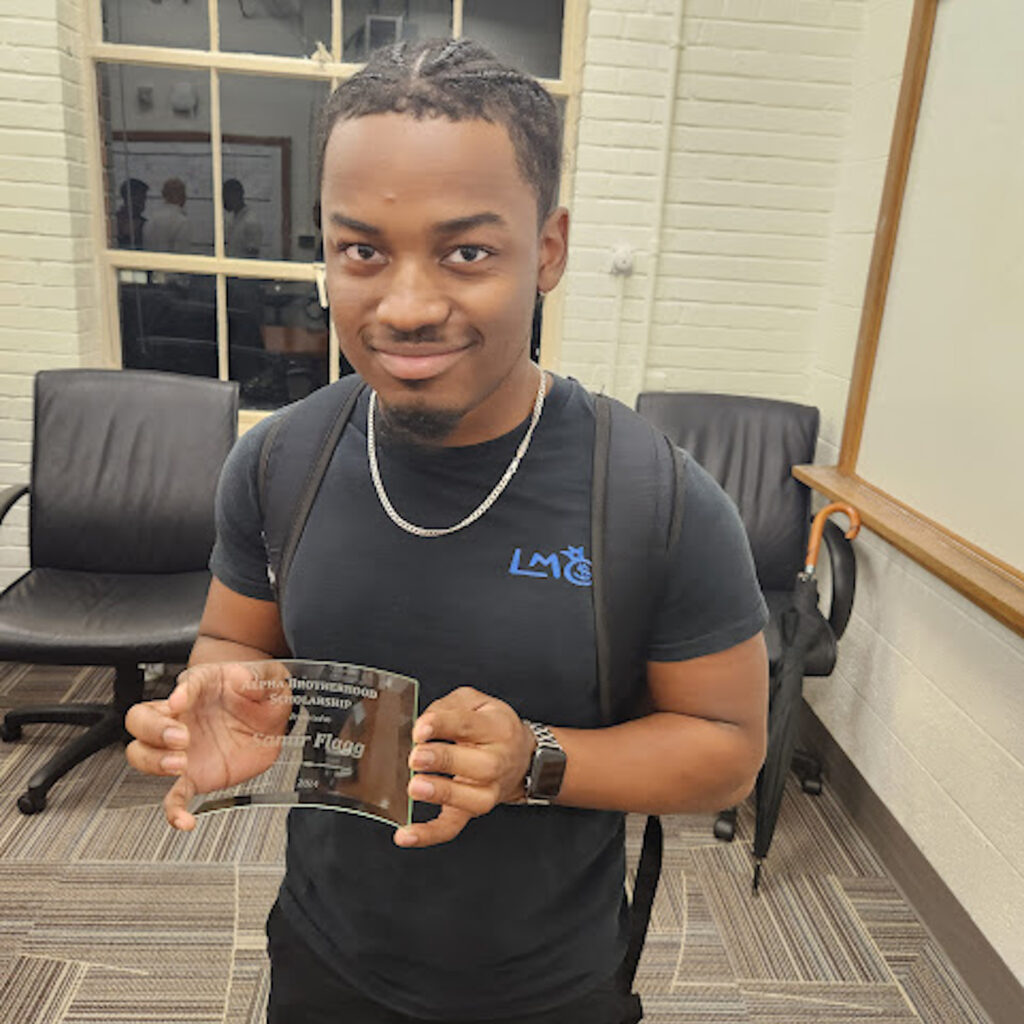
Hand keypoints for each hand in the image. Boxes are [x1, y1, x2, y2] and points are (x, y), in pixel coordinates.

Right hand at [125, 661, 292, 830]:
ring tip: (180, 764)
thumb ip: (257, 678)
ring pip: (142, 754)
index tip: (179, 700)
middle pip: (141, 719)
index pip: (183, 684)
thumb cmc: (260, 694)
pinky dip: (174, 811)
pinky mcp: (193, 776)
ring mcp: (182, 748)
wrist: (270, 722)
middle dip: (153, 729)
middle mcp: (182, 717)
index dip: (180, 692)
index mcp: (201, 687)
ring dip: (154, 761)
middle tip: (180, 737)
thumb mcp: (268, 678)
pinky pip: (174, 797)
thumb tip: (244, 679)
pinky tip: (183, 820)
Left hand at [395, 686, 535, 848]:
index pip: (469, 725)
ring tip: (416, 787)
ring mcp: (487, 790)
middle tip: (417, 757)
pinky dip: (428, 834)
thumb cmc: (492, 727)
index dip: (443, 725)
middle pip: (478, 764)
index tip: (421, 729)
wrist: (521, 756)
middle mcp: (498, 761)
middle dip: (445, 760)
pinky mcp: (472, 810)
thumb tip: (421, 725)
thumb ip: (448, 706)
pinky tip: (405, 834)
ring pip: (471, 799)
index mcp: (497, 728)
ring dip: (442, 794)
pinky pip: (452, 827)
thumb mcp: (475, 702)